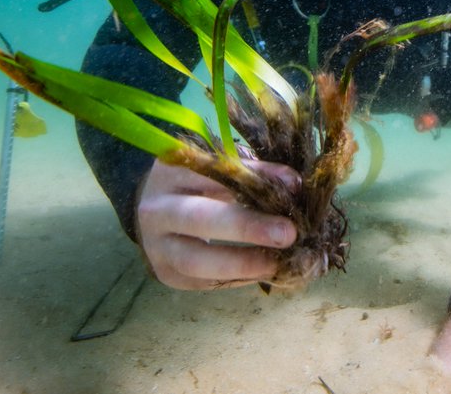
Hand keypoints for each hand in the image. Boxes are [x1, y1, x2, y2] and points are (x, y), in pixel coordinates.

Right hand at [135, 158, 298, 289]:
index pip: (216, 172)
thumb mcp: (220, 169)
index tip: (294, 184)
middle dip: (247, 227)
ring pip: (196, 261)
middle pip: (200, 218)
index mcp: (172, 171)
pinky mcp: (166, 273)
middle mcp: (158, 208)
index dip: (257, 177)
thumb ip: (252, 174)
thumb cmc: (200, 183)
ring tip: (277, 263)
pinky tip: (263, 272)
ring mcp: (157, 245)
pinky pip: (202, 282)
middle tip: (288, 234)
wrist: (156, 209)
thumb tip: (294, 187)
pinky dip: (237, 278)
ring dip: (242, 264)